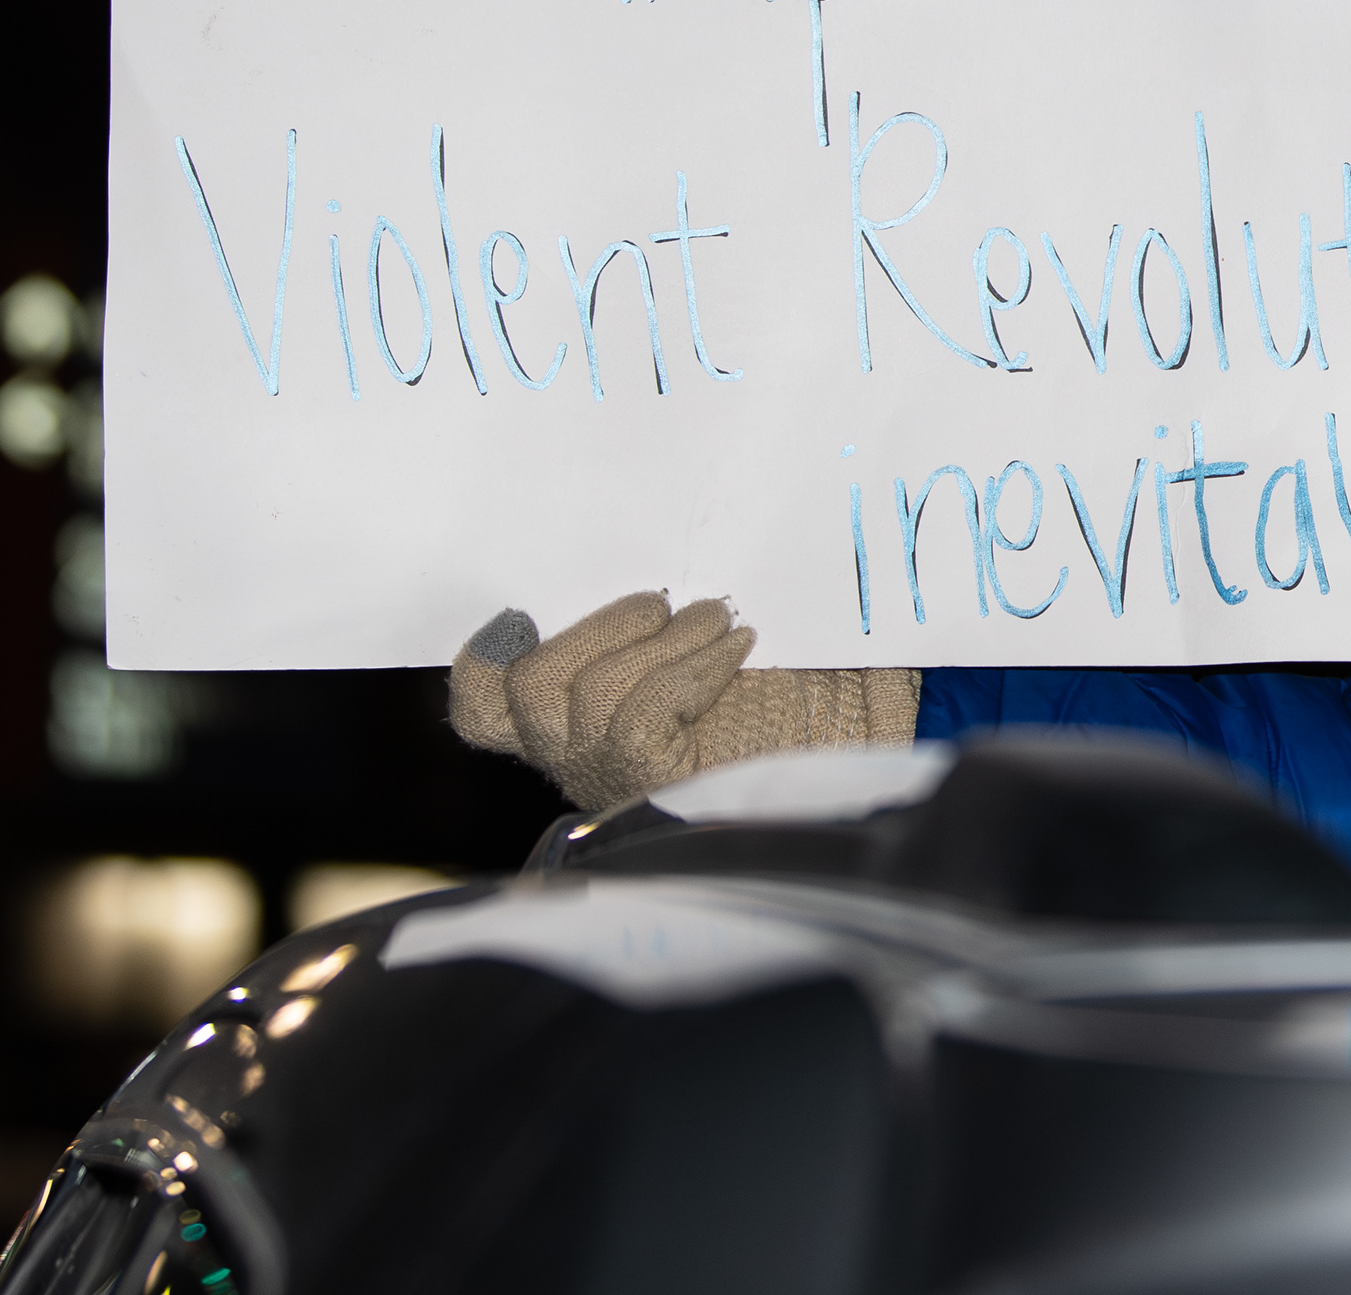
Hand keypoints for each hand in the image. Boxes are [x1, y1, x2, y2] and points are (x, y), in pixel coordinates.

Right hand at [449, 593, 918, 813]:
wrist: (866, 740)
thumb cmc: (802, 683)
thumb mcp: (726, 635)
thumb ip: (663, 615)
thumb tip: (637, 560)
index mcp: (583, 721)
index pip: (483, 707)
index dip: (484, 657)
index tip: (525, 610)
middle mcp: (582, 759)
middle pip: (518, 688)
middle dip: (597, 625)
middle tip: (671, 604)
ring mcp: (613, 778)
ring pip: (575, 693)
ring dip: (657, 639)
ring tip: (720, 623)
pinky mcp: (653, 790)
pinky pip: (632, 716)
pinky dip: (686, 669)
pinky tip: (737, 653)